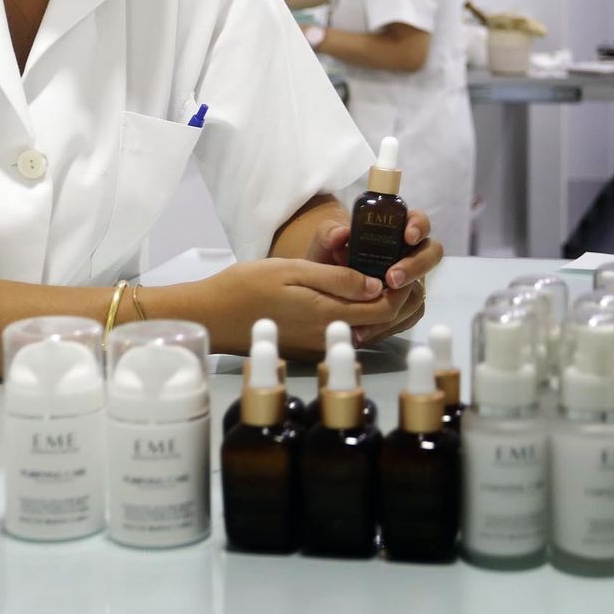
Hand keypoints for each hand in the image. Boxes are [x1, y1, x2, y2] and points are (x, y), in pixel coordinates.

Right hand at [191, 257, 405, 359]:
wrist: (212, 316)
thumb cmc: (248, 285)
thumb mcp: (294, 270)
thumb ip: (337, 279)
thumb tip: (376, 286)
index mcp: (328, 316)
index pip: (385, 309)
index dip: (400, 289)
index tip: (399, 266)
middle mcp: (328, 337)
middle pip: (379, 322)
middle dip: (393, 297)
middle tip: (391, 268)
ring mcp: (317, 346)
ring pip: (362, 329)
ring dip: (375, 307)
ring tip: (373, 276)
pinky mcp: (307, 347)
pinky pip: (342, 332)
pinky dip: (355, 315)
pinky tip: (348, 294)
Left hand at [302, 210, 442, 347]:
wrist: (320, 288)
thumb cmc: (328, 259)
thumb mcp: (323, 244)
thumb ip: (329, 234)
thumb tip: (341, 233)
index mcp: (396, 230)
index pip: (418, 222)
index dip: (418, 226)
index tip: (407, 236)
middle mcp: (408, 254)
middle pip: (431, 254)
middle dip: (416, 266)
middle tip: (393, 278)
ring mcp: (410, 282)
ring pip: (420, 289)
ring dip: (402, 299)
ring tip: (374, 308)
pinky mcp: (404, 307)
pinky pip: (407, 316)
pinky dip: (389, 323)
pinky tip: (367, 327)